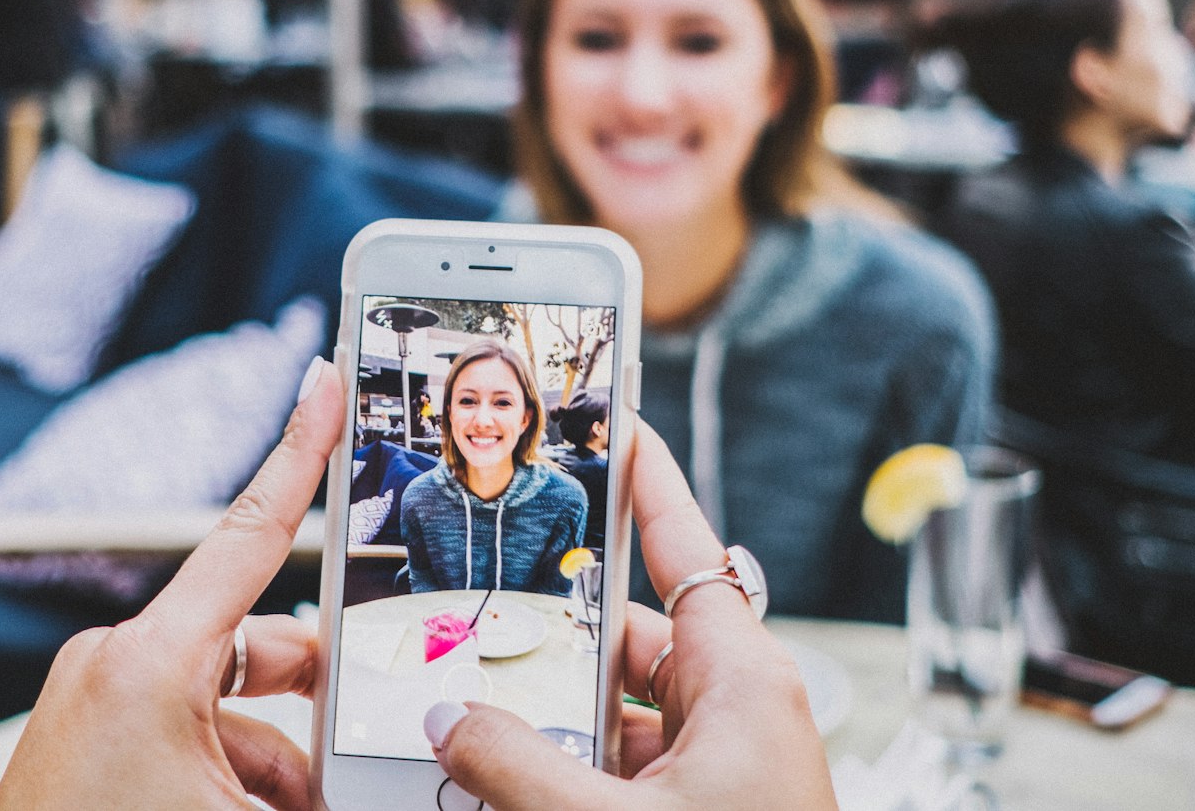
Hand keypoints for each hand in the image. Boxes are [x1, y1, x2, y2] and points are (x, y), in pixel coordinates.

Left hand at [0, 358, 341, 810]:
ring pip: (230, 705)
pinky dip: (236, 775)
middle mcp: (118, 665)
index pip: (251, 532)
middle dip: (320, 702)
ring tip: (308, 805)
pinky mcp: (87, 742)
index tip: (329, 382)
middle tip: (372, 740)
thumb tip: (375, 776)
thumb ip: (318, 781)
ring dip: (282, 763)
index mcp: (149, 662)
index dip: (302, 451)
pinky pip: (188, 735)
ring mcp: (97, 703)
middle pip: (260, 646)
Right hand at [426, 422, 836, 809]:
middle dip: (556, 640)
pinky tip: (516, 788)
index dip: (647, 483)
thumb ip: (520, 768)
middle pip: (631, 638)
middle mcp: (741, 713)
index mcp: (745, 683)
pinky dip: (578, 770)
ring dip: (559, 723)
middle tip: (479, 625)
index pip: (687, 548)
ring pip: (625, 712)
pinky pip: (632, 767)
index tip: (618, 422)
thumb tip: (450, 722)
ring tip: (482, 728)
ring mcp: (727, 767)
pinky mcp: (709, 807)